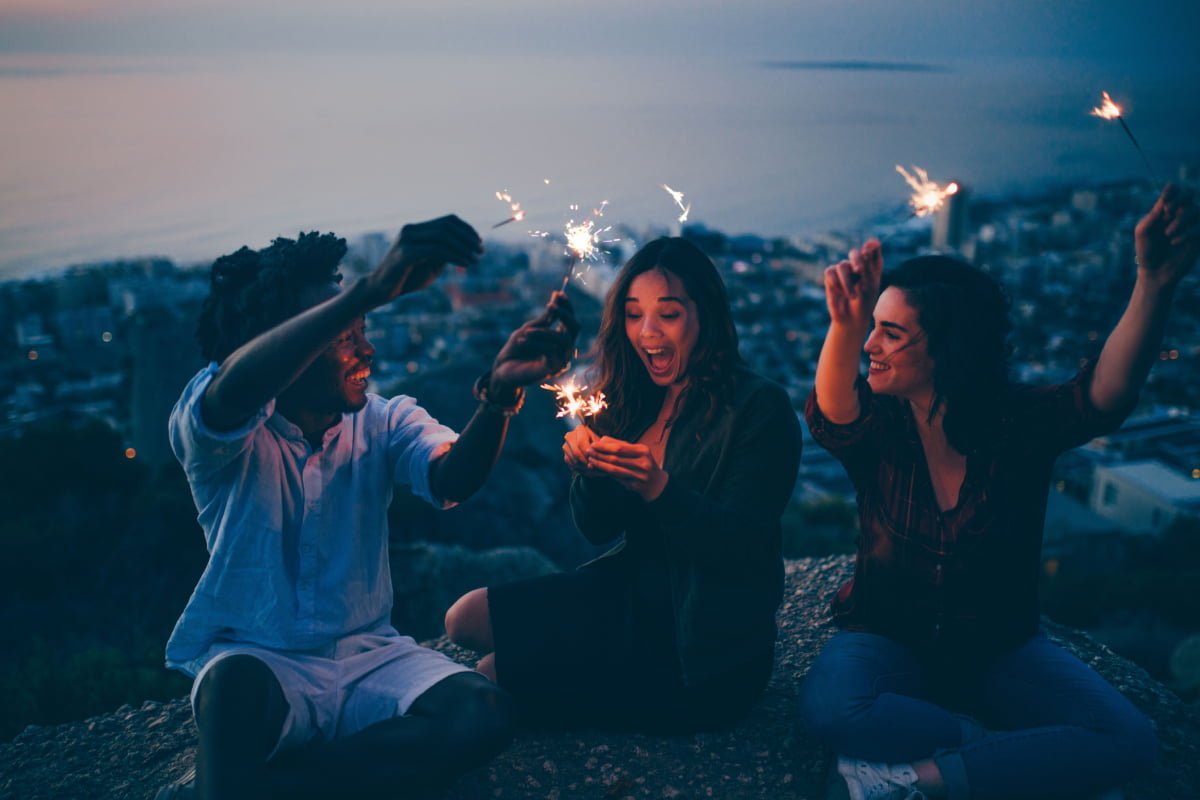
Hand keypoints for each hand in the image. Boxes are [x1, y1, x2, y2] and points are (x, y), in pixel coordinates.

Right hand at [366, 215, 482, 304]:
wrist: (381, 290)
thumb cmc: (407, 278)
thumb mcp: (431, 264)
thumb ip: (445, 253)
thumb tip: (467, 246)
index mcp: (417, 229)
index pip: (448, 220)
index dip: (467, 229)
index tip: (479, 242)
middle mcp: (411, 230)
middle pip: (447, 226)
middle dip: (468, 238)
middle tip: (481, 251)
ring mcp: (407, 240)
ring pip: (443, 236)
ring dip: (464, 248)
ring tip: (476, 259)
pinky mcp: (405, 253)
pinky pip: (436, 250)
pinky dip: (454, 256)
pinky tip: (465, 264)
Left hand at [490, 290, 579, 394]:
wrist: (503, 368)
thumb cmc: (516, 349)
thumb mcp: (529, 329)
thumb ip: (545, 318)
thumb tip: (557, 297)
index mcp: (560, 338)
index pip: (570, 320)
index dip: (567, 306)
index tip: (559, 293)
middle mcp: (564, 349)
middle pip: (575, 328)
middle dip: (564, 314)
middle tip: (550, 305)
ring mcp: (560, 360)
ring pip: (562, 339)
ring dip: (543, 332)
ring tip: (525, 332)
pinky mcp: (553, 369)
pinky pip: (551, 351)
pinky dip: (537, 343)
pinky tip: (523, 340)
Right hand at [562, 425, 602, 474]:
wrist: (592, 449)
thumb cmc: (598, 445)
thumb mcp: (600, 445)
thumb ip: (597, 452)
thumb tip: (591, 464)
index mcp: (580, 429)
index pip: (581, 442)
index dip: (588, 453)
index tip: (594, 459)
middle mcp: (570, 435)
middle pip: (576, 451)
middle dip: (585, 461)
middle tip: (592, 466)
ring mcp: (566, 444)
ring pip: (573, 458)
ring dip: (582, 465)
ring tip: (590, 467)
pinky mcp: (565, 454)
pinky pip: (570, 462)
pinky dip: (578, 466)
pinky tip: (585, 467)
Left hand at [584, 436, 667, 501]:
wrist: (656, 482)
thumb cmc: (643, 462)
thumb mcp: (636, 451)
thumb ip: (620, 444)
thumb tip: (602, 439)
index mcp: (643, 451)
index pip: (620, 447)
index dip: (604, 446)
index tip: (593, 444)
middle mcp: (643, 463)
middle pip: (616, 459)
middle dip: (600, 455)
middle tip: (588, 452)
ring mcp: (639, 476)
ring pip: (614, 470)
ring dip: (600, 465)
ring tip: (590, 461)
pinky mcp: (635, 486)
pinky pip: (616, 479)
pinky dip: (605, 473)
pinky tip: (597, 470)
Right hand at [824, 239, 881, 330]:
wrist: (851, 320)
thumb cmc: (864, 303)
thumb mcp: (869, 286)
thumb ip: (867, 268)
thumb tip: (862, 251)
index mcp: (873, 266)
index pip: (873, 247)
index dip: (870, 245)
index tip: (868, 250)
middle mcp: (858, 265)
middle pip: (855, 253)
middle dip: (856, 259)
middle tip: (858, 270)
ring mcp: (845, 270)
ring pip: (842, 266)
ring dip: (847, 283)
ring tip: (852, 297)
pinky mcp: (831, 276)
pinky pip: (830, 272)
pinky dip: (836, 284)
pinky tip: (840, 293)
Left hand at [1135, 184, 1199, 290]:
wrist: (1154, 272)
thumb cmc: (1146, 251)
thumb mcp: (1143, 232)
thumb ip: (1153, 216)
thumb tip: (1164, 201)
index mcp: (1165, 210)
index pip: (1174, 190)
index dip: (1171, 191)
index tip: (1163, 202)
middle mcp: (1180, 214)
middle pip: (1188, 194)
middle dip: (1178, 200)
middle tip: (1166, 212)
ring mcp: (1191, 225)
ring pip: (1196, 210)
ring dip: (1181, 219)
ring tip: (1168, 233)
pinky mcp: (1198, 238)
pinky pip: (1199, 227)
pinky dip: (1187, 233)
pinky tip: (1174, 242)